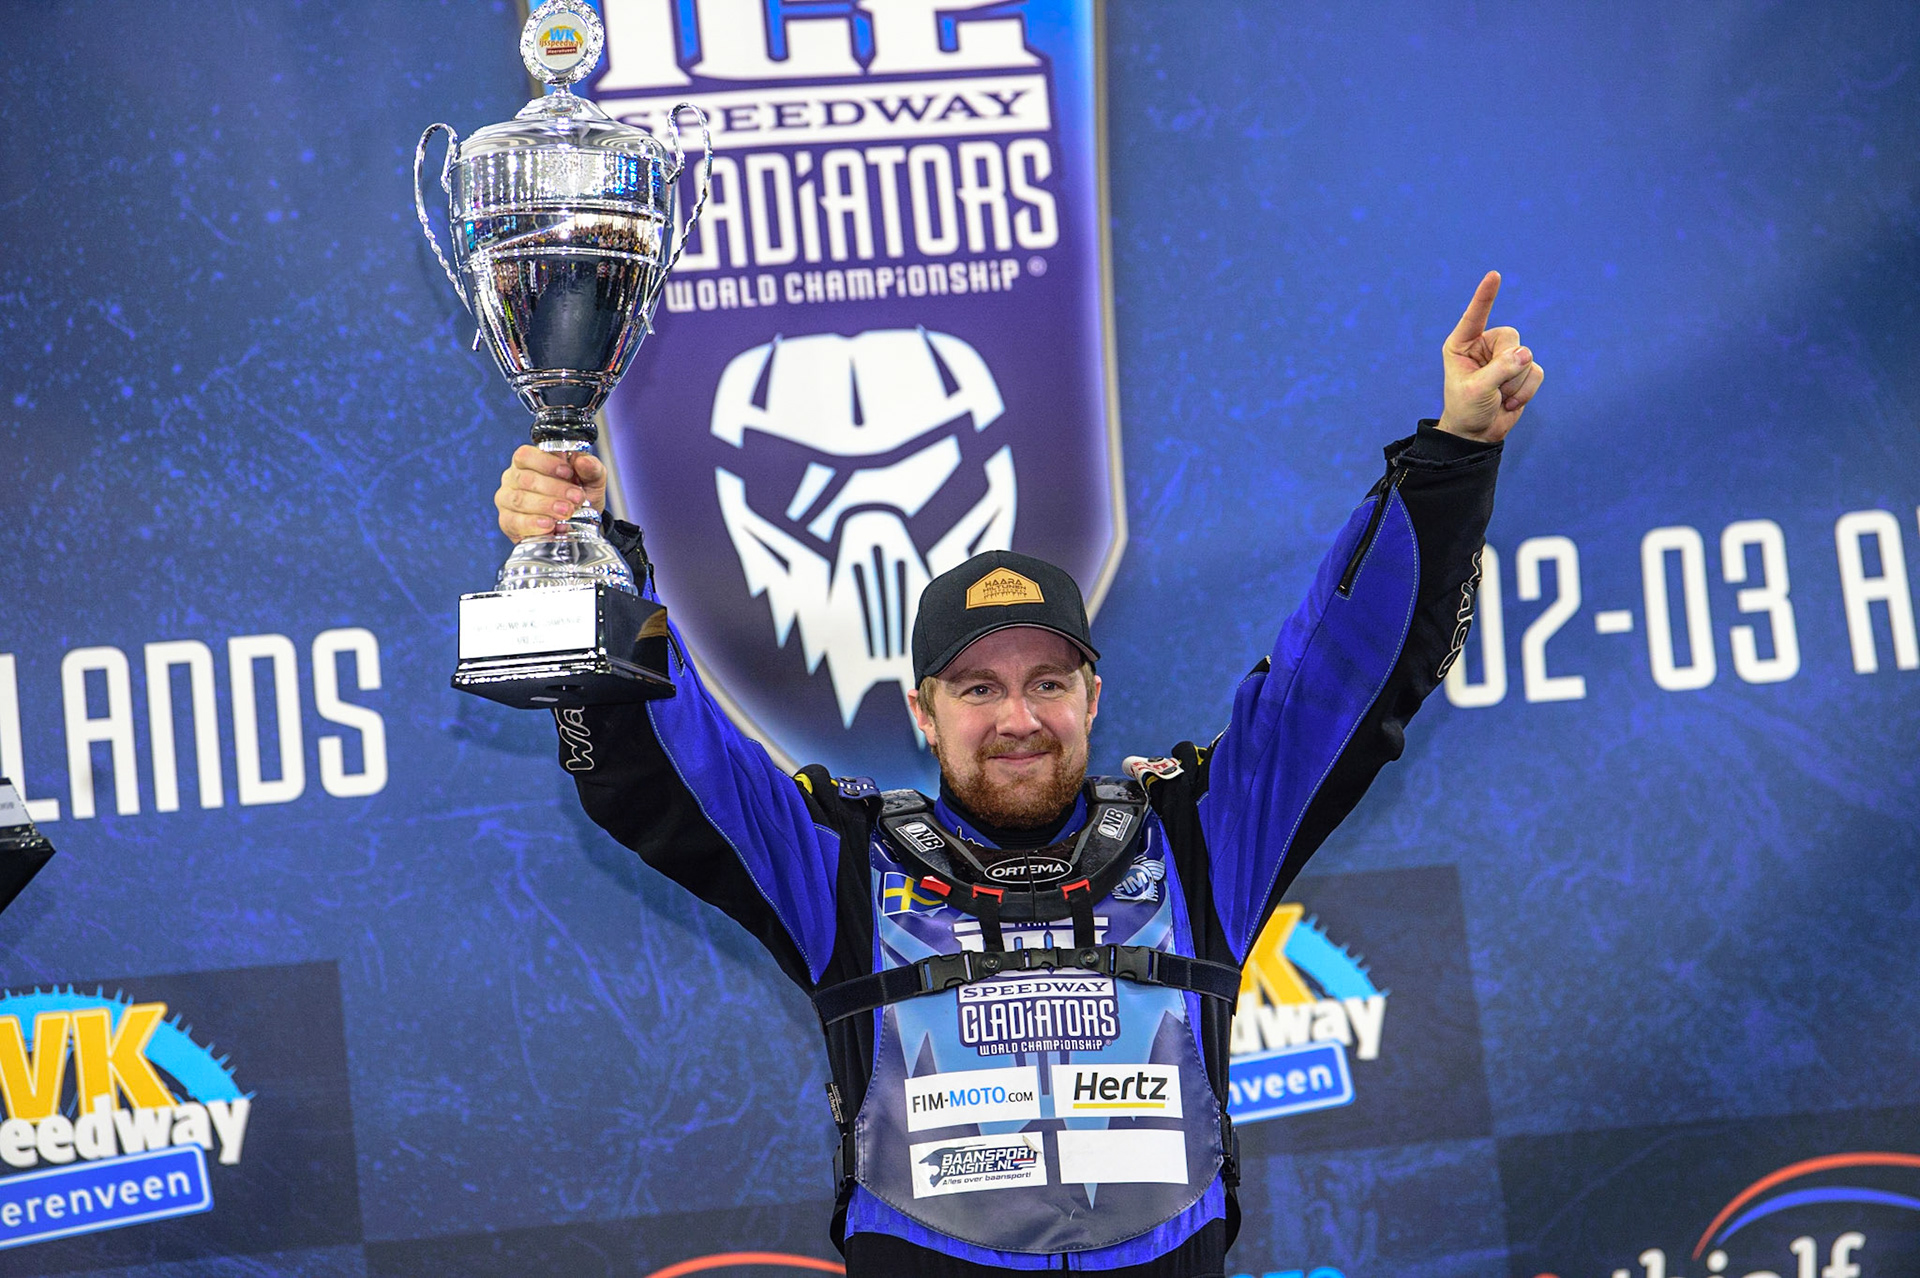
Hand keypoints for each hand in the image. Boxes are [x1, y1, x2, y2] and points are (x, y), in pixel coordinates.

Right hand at [494, 446, 607, 542]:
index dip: (546, 463)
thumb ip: (592, 469)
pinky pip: (514, 522)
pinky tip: (549, 525)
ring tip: (566, 512)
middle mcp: (514, 478)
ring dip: (545, 506)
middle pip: (526, 479)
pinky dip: (533, 524)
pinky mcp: (507, 522)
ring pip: (520, 500)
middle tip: (576, 498)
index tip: (568, 472)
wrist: (579, 526)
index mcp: (529, 461)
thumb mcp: (591, 481)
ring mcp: (507, 500)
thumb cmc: (577, 496)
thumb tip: (584, 462)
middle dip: (554, 489)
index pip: (526, 455)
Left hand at [1436, 271, 1543, 442]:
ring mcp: (1504, 357)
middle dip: (1507, 365)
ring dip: (1515, 383)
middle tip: (1494, 387)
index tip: (1494, 275)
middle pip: (1511, 338)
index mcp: (1462, 344)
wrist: (1477, 434)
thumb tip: (1527, 354)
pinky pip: (1537, 372)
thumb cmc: (1466, 409)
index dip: (1485, 296)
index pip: (1475, 316)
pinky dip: (1527, 391)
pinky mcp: (1522, 370)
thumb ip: (1500, 370)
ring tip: (1498, 396)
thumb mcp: (1478, 390)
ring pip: (1526, 357)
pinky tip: (1510, 402)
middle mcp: (1484, 346)